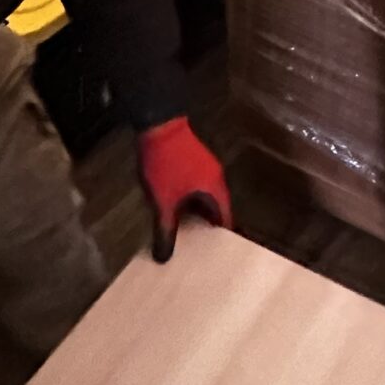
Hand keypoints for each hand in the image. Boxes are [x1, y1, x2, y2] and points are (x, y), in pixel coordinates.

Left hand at [137, 117, 232, 258]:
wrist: (159, 126)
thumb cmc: (166, 165)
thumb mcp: (163, 202)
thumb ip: (165, 230)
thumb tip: (163, 258)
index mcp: (216, 190)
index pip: (226, 220)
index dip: (222, 240)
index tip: (216, 256)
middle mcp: (216, 179)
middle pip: (217, 210)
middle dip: (208, 229)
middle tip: (198, 250)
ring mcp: (205, 168)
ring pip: (205, 198)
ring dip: (197, 214)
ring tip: (185, 233)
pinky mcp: (193, 161)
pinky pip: (196, 188)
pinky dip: (189, 202)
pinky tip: (175, 209)